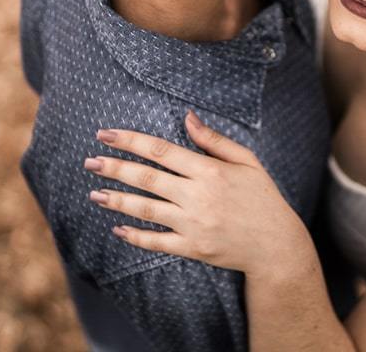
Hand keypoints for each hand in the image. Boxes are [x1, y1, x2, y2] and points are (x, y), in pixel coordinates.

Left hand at [83, 111, 311, 275]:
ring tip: (94, 192)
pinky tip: (117, 228)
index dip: (130, 140)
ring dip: (116, 200)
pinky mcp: (192, 248)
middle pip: (147, 178)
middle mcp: (198, 196)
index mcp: (210, 171)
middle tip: (90, 161)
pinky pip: (156, 242)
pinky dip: (134, 235)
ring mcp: (193, 224)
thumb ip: (214, 140)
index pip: (161, 151)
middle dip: (114, 168)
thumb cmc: (262, 197)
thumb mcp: (247, 161)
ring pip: (145, 209)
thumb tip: (187, 117)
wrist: (276, 244)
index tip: (106, 134)